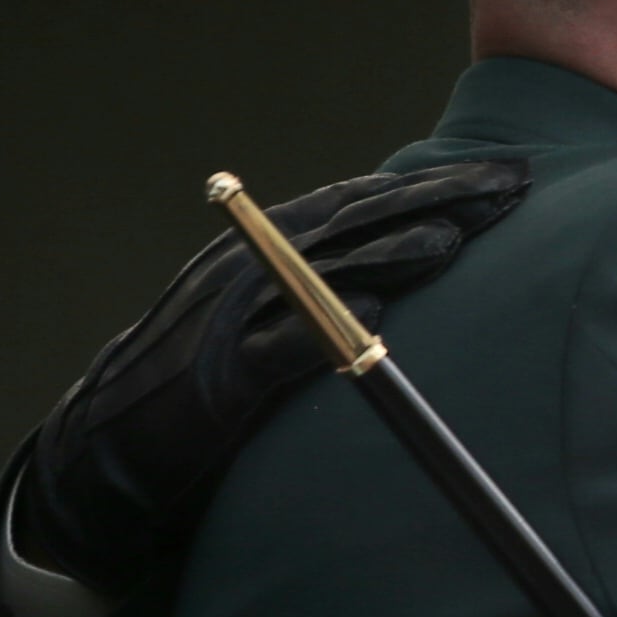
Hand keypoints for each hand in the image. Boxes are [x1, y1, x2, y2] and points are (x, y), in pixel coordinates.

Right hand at [15, 158, 531, 591]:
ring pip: (325, 273)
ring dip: (391, 253)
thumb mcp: (264, 316)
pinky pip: (278, 348)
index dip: (433, 184)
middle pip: (358, 221)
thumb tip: (400, 273)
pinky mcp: (221, 379)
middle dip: (438, 201)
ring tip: (455, 239)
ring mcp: (234, 318)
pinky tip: (373, 311)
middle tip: (511, 187)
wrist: (106, 441)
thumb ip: (323, 286)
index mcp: (268, 246)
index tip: (501, 175)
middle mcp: (253, 267)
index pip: (363, 201)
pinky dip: (324, 328)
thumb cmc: (199, 380)